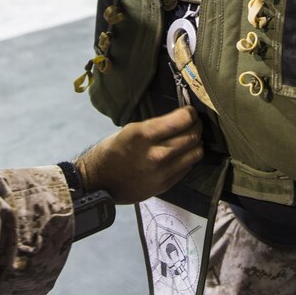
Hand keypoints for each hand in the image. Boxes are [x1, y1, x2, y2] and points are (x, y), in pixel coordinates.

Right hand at [75, 106, 203, 203]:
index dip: (190, 113)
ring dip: (196, 142)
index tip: (189, 111)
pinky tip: (182, 153)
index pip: (182, 120)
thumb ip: (156, 126)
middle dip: (196, 126)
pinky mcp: (165, 185)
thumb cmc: (112, 151)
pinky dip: (189, 158)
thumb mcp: (130, 129)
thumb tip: (179, 119)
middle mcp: (157, 154)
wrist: (99, 182)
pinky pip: (188, 167)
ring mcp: (163, 172)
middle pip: (192, 136)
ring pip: (196, 152)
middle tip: (194, 122)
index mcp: (144, 135)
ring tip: (190, 138)